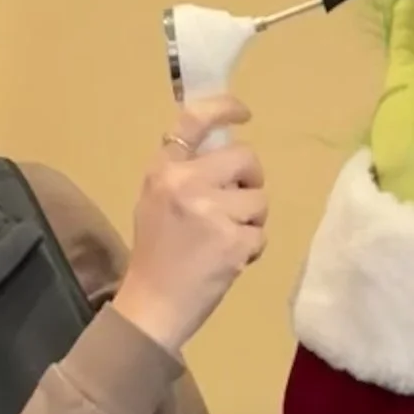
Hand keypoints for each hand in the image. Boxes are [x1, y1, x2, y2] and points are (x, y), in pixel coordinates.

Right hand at [111, 96, 268, 353]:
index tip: (243, 112)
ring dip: (251, 220)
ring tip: (226, 240)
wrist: (152, 305)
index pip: (194, 120)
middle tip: (239, 204)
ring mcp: (210, 211)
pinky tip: (229, 260)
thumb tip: (226, 152)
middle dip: (250, 180)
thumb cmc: (156, 255)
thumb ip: (184, 173)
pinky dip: (252, 248)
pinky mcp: (232, 240)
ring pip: (259, 199)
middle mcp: (186, 182)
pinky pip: (261, 233)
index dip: (224, 108)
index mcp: (163, 170)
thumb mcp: (155, 201)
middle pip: (245, 157)